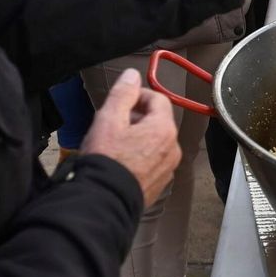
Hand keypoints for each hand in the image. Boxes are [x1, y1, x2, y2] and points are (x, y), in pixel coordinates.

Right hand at [81, 69, 180, 203]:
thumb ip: (123, 93)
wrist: (104, 201)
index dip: (138, 96)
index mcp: (164, 129)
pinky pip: (152, 163)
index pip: (158, 99)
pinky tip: (120, 163)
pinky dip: (139, 158)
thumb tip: (132, 75)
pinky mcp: (158, 185)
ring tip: (113, 145)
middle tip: (113, 124)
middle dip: (136, 118)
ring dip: (137, 138)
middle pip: (157, 121)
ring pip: (154, 143)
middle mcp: (172, 149)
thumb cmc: (106, 161)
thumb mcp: (109, 119)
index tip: (121, 102)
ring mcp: (167, 169)